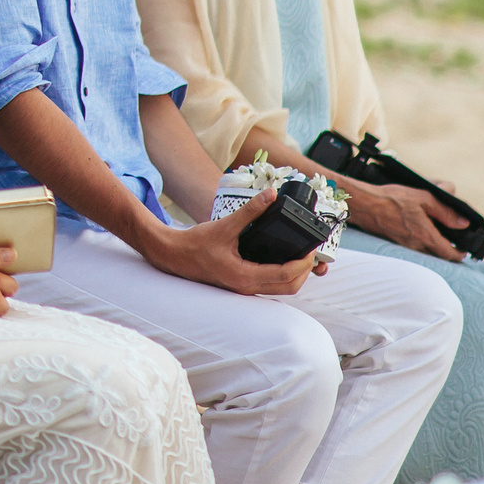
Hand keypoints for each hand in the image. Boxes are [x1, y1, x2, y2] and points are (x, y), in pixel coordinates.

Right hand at [140, 188, 318, 295]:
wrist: (172, 255)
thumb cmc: (194, 244)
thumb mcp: (224, 226)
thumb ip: (250, 211)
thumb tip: (270, 195)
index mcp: (244, 276)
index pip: (286, 275)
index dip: (303, 262)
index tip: (310, 249)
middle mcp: (246, 287)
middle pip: (289, 287)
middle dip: (304, 272)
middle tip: (309, 253)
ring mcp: (244, 289)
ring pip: (281, 289)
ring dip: (295, 275)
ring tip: (299, 256)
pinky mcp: (241, 285)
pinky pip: (270, 285)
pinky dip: (282, 275)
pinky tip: (280, 260)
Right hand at [347, 180, 469, 261]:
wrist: (362, 204)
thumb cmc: (390, 199)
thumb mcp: (423, 198)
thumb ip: (445, 212)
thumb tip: (463, 223)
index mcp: (426, 236)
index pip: (449, 255)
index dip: (459, 254)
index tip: (463, 249)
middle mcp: (416, 245)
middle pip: (438, 255)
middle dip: (446, 251)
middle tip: (450, 241)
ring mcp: (403, 245)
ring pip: (425, 252)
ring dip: (432, 247)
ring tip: (433, 234)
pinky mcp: (394, 242)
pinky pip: (412, 248)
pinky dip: (419, 243)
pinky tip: (415, 230)